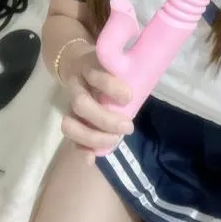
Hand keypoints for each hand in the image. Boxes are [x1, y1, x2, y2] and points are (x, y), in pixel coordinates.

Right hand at [59, 44, 133, 164]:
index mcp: (89, 67)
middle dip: (104, 119)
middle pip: (81, 104)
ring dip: (92, 136)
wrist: (78, 65)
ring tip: (114, 141)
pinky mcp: (70, 120)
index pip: (95, 75)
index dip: (110, 86)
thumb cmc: (106, 66)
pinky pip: (70, 138)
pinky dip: (80, 149)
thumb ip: (127, 71)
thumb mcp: (115, 62)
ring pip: (69, 123)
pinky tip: (92, 158)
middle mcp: (76, 86)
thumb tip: (151, 75)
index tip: (129, 96)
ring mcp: (69, 104)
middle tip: (128, 126)